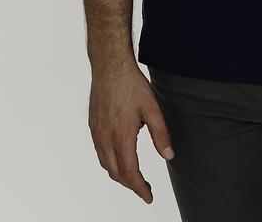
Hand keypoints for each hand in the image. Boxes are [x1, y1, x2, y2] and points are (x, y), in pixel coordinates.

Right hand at [88, 58, 174, 204]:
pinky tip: (119, 157)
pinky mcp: (93, 125)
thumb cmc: (131, 84)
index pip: (130, 172)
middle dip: (131, 184)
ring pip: (106, 164)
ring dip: (119, 175)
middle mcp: (105, 137)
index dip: (139, 188)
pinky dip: (110, 162)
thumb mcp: (153, 107)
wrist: (109, 65)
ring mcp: (97, 132)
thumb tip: (168, 155)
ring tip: (134, 176)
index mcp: (122, 135)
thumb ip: (161, 134)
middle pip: (116, 173)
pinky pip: (100, 152)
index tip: (148, 196)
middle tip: (145, 188)